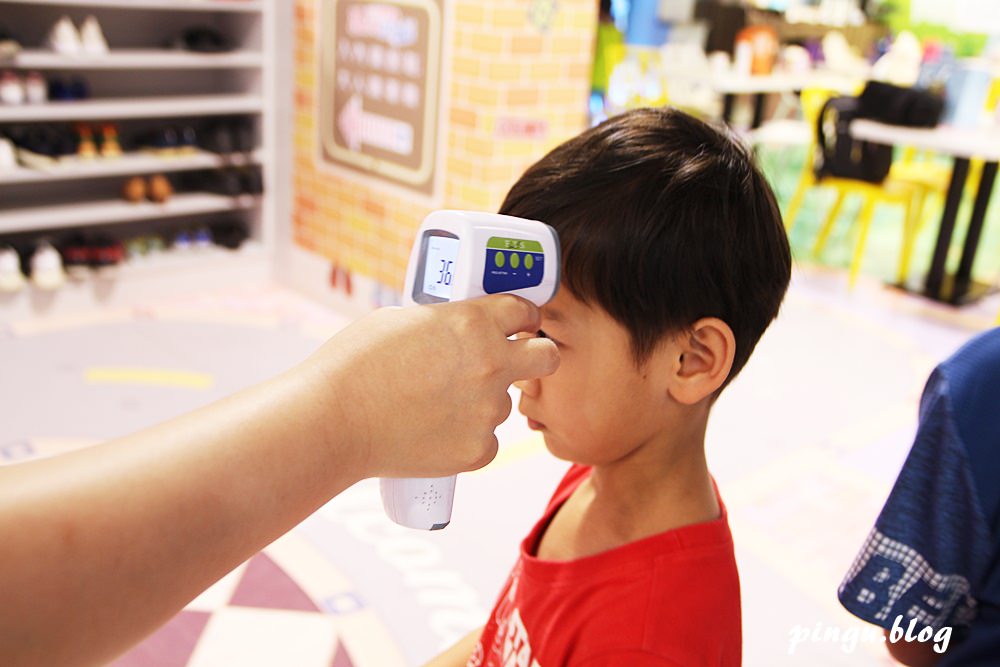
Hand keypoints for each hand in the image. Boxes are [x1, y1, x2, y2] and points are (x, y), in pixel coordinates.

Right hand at [309, 294, 559, 478]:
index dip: (521, 317)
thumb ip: (441, 323)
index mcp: (473, 322)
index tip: (516, 324)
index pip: (524, 310)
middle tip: (510, 362)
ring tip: (434, 405)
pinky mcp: (477, 451)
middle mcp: (492, 364)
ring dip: (483, 402)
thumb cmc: (354, 363)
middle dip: (536, 356)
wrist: (333, 421)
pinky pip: (486, 441)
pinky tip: (432, 433)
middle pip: (546, 357)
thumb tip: (453, 330)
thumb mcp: (401, 320)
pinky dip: (467, 438)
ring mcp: (487, 411)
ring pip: (503, 403)